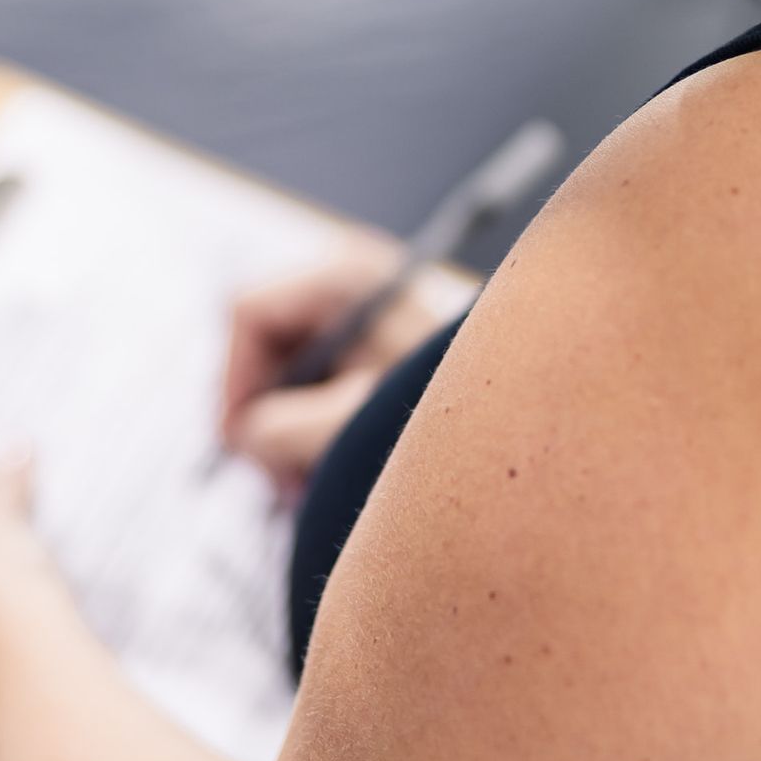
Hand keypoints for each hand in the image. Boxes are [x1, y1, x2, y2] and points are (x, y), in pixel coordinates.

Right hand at [219, 231, 468, 498]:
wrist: (527, 436)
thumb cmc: (455, 423)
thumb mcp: (355, 429)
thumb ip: (282, 429)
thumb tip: (246, 436)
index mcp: (346, 277)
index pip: (248, 311)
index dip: (233, 381)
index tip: (243, 444)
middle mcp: (353, 282)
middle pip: (262, 344)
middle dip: (261, 415)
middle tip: (280, 480)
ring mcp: (363, 313)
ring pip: (284, 370)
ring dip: (283, 432)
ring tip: (309, 483)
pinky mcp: (373, 347)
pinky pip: (314, 382)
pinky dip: (311, 427)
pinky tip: (331, 466)